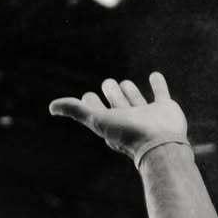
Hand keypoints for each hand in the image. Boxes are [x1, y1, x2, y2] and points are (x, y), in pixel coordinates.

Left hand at [49, 72, 187, 159]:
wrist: (160, 143)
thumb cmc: (127, 133)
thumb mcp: (96, 119)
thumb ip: (75, 111)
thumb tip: (51, 107)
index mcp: (111, 123)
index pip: (97, 110)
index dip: (91, 103)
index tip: (86, 97)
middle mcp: (129, 118)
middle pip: (117, 102)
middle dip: (112, 93)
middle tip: (108, 83)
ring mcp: (148, 114)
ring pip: (137, 99)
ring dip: (131, 91)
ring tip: (125, 83)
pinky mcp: (166, 108)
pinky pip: (161, 93)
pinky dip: (158, 84)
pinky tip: (154, 75)